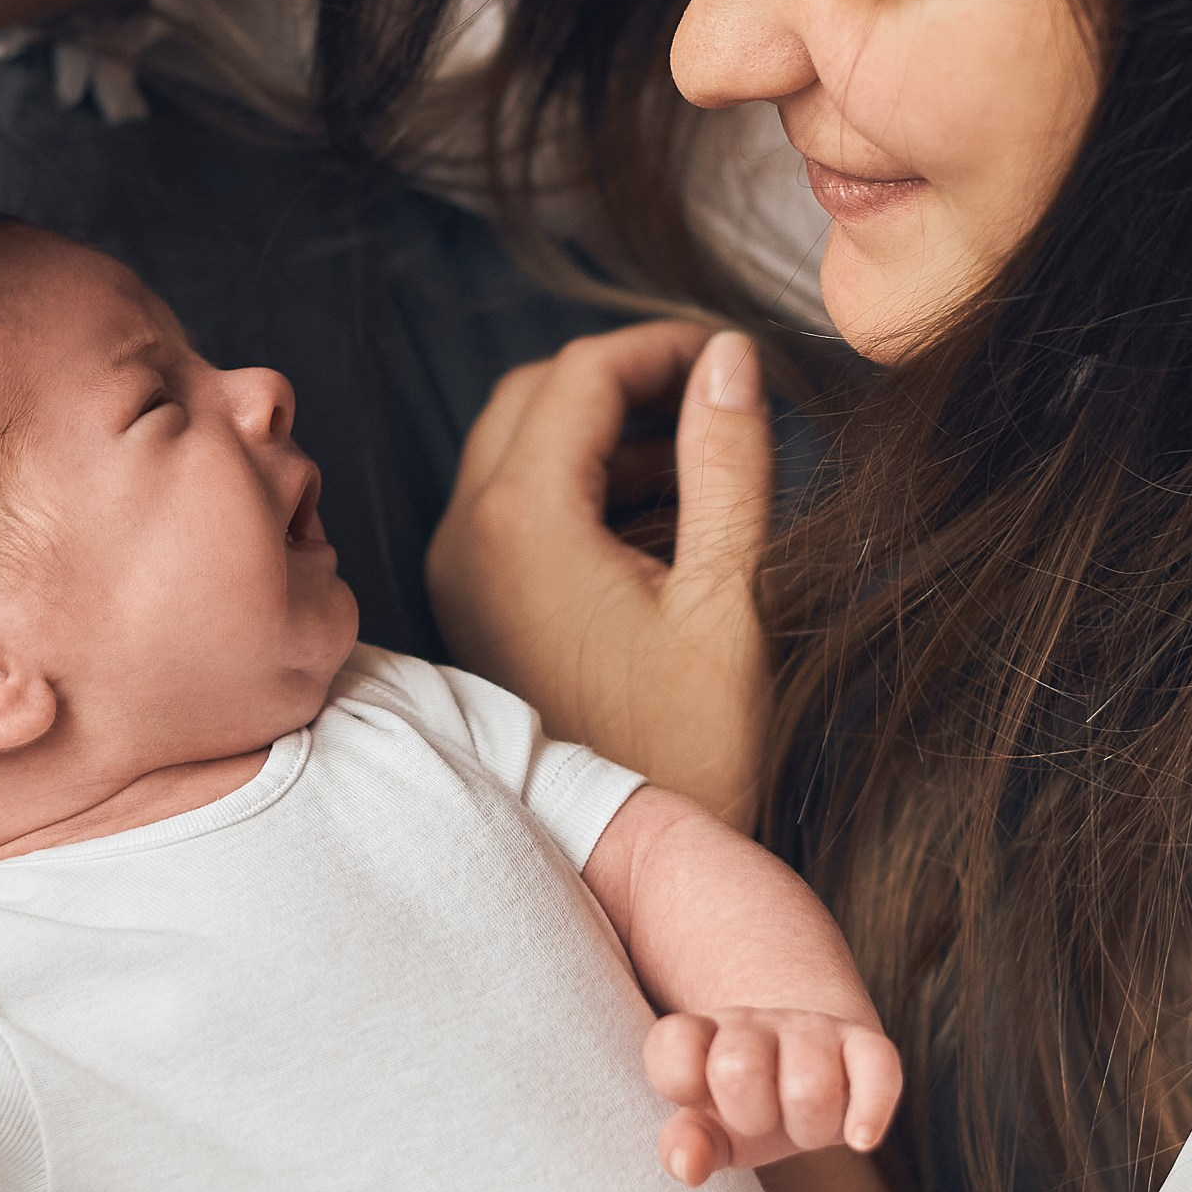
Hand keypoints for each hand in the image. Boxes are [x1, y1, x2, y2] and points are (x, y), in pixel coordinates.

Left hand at [428, 322, 772, 817]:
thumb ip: (727, 460)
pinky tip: (656, 513)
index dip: (661, 346)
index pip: (582, 374)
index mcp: (525, 520)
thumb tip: (729, 359)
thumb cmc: (688, 741)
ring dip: (601, 429)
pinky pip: (509, 502)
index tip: (731, 353)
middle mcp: (469, 534)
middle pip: (535, 395)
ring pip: (516, 444)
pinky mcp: (470, 603)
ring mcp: (459, 571)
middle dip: (625, 377)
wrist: (630, 846)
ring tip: (699, 454)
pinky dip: (575, 480)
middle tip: (712, 390)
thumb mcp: (729, 593)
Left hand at [642, 1006, 903, 1188]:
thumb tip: (688, 1168)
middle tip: (761, 1121)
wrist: (806, 1072)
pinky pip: (877, 1067)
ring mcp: (811, 1029)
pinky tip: (858, 1140)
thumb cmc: (747, 1107)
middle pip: (738, 1067)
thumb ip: (689, 1143)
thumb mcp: (711, 1129)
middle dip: (749, 1115)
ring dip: (807, 1127)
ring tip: (804, 1127)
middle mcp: (755, 1023)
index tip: (699, 1102)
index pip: (674, 1044)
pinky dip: (870, 1112)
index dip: (682, 1083)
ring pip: (809, 1082)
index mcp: (705, 1035)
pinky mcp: (863, 1044)